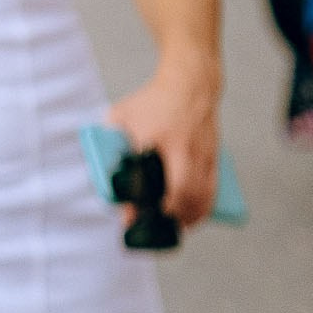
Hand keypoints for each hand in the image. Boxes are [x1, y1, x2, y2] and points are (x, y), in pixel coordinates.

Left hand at [110, 66, 218, 226]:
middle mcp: (187, 149)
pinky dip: (205, 204)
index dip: (152, 204)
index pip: (161, 178)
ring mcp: (204, 153)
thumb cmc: (152, 100)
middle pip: (186, 192)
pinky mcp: (215, 156)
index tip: (134, 218)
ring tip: (176, 227)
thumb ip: (107, 137)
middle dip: (173, 216)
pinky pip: (213, 187)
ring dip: (191, 215)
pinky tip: (194, 217)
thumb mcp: (122, 114)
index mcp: (161, 139)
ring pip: (203, 193)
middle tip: (156, 228)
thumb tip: (98, 166)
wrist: (191, 84)